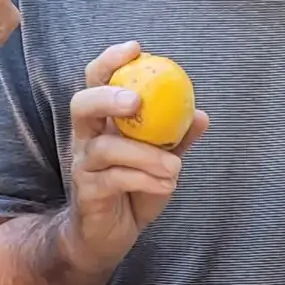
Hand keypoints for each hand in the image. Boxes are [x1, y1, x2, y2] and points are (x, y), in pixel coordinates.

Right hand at [61, 39, 209, 272]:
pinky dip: (146, 178)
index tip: (136, 48)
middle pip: (81, 105)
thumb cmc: (133, 190)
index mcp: (102, 122)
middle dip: (108, 97)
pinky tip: (167, 184)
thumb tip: (202, 115)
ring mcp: (83, 166)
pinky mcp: (88, 192)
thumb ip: (177, 138)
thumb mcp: (160, 161)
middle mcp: (86, 139)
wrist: (108, 236)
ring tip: (176, 167)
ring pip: (106, 148)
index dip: (111, 61)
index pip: (96, 81)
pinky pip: (115, 179)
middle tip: (136, 101)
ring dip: (146, 155)